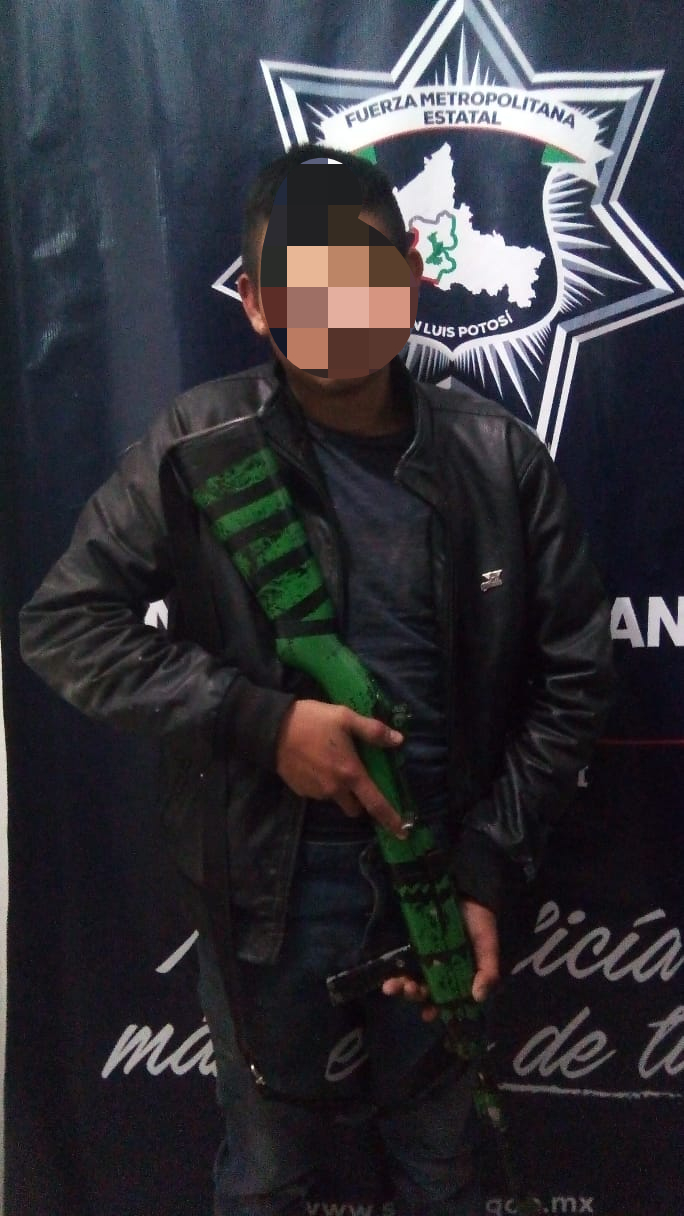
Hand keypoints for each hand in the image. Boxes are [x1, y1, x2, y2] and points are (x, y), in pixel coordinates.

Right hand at [275, 699, 406, 837]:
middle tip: (357, 779)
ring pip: (336, 800)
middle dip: (360, 801)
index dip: (391, 819)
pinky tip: (316, 764)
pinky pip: (318, 793)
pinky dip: (322, 784)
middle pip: (355, 808)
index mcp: (350, 773)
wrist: (271, 729)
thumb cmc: (312, 721)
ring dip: (339, 789)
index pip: (376, 803)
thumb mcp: (345, 717)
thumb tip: (398, 740)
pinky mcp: (300, 791)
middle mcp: (335, 789)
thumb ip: (373, 731)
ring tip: (331, 763)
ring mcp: (316, 792)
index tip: (403, 832)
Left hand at [381, 898, 499, 1014]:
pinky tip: (391, 971)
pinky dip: (396, 966)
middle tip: (409, 991)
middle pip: (424, 988)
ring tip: (392, 986)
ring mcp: (424, 954)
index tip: (428, 1015)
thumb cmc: (480, 921)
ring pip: (411, 975)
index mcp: (457, 975)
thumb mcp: (488, 946)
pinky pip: (403, 956)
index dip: (435, 1008)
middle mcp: (438, 968)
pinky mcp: (413, 939)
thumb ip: (487, 971)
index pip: (445, 998)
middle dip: (413, 995)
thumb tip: (478, 997)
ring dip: (401, 984)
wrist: (468, 889)